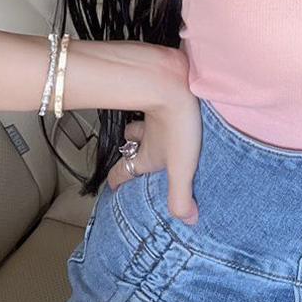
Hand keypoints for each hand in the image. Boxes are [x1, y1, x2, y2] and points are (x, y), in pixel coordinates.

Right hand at [106, 80, 201, 224]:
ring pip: (144, 122)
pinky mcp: (168, 94)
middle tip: (139, 156)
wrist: (176, 81)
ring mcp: (155, 114)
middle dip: (133, 150)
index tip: (113, 187)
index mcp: (146, 154)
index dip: (116, 181)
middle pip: (130, 144)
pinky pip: (160, 103)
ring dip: (149, 128)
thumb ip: (180, 196)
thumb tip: (188, 221)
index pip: (122, 172)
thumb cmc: (177, 123)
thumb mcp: (181, 167)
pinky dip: (165, 107)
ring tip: (163, 134)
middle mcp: (146, 135)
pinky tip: (180, 109)